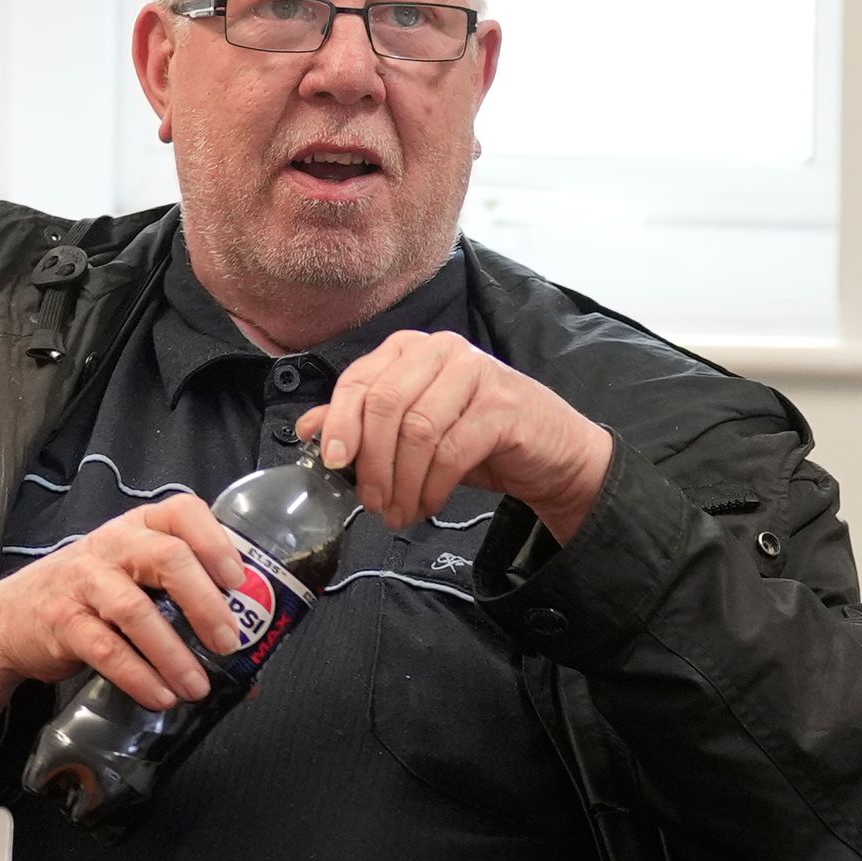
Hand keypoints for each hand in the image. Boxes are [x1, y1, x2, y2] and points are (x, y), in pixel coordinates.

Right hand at [0, 493, 249, 759]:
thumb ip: (187, 611)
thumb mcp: (136, 582)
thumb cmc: (93, 597)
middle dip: (205, 603)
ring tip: (197, 687)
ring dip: (174, 654)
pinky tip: (160, 697)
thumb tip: (249, 672)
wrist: (13, 617)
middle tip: (228, 643)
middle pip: (167, 558)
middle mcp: (114, 545)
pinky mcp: (62, 620)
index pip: (183, 512)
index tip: (240, 581)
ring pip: (135, 610)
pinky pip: (106, 649)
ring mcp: (84, 580)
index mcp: (142, 528)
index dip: (217, 542)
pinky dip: (138, 676)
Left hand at [300, 330, 614, 543]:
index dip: (340, 424)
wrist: (554, 453)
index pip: (361, 380)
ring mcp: (476, 374)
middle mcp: (442, 350)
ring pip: (417, 430)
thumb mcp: (414, 430)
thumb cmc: (481, 439)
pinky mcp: (503, 406)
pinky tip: (428, 504)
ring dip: (401, 481)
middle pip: (385, 404)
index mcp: (412, 348)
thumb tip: (307, 427)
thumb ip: (363, 422)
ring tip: (398, 512)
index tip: (331, 463)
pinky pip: (452, 450)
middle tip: (371, 502)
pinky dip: (433, 486)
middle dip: (371, 462)